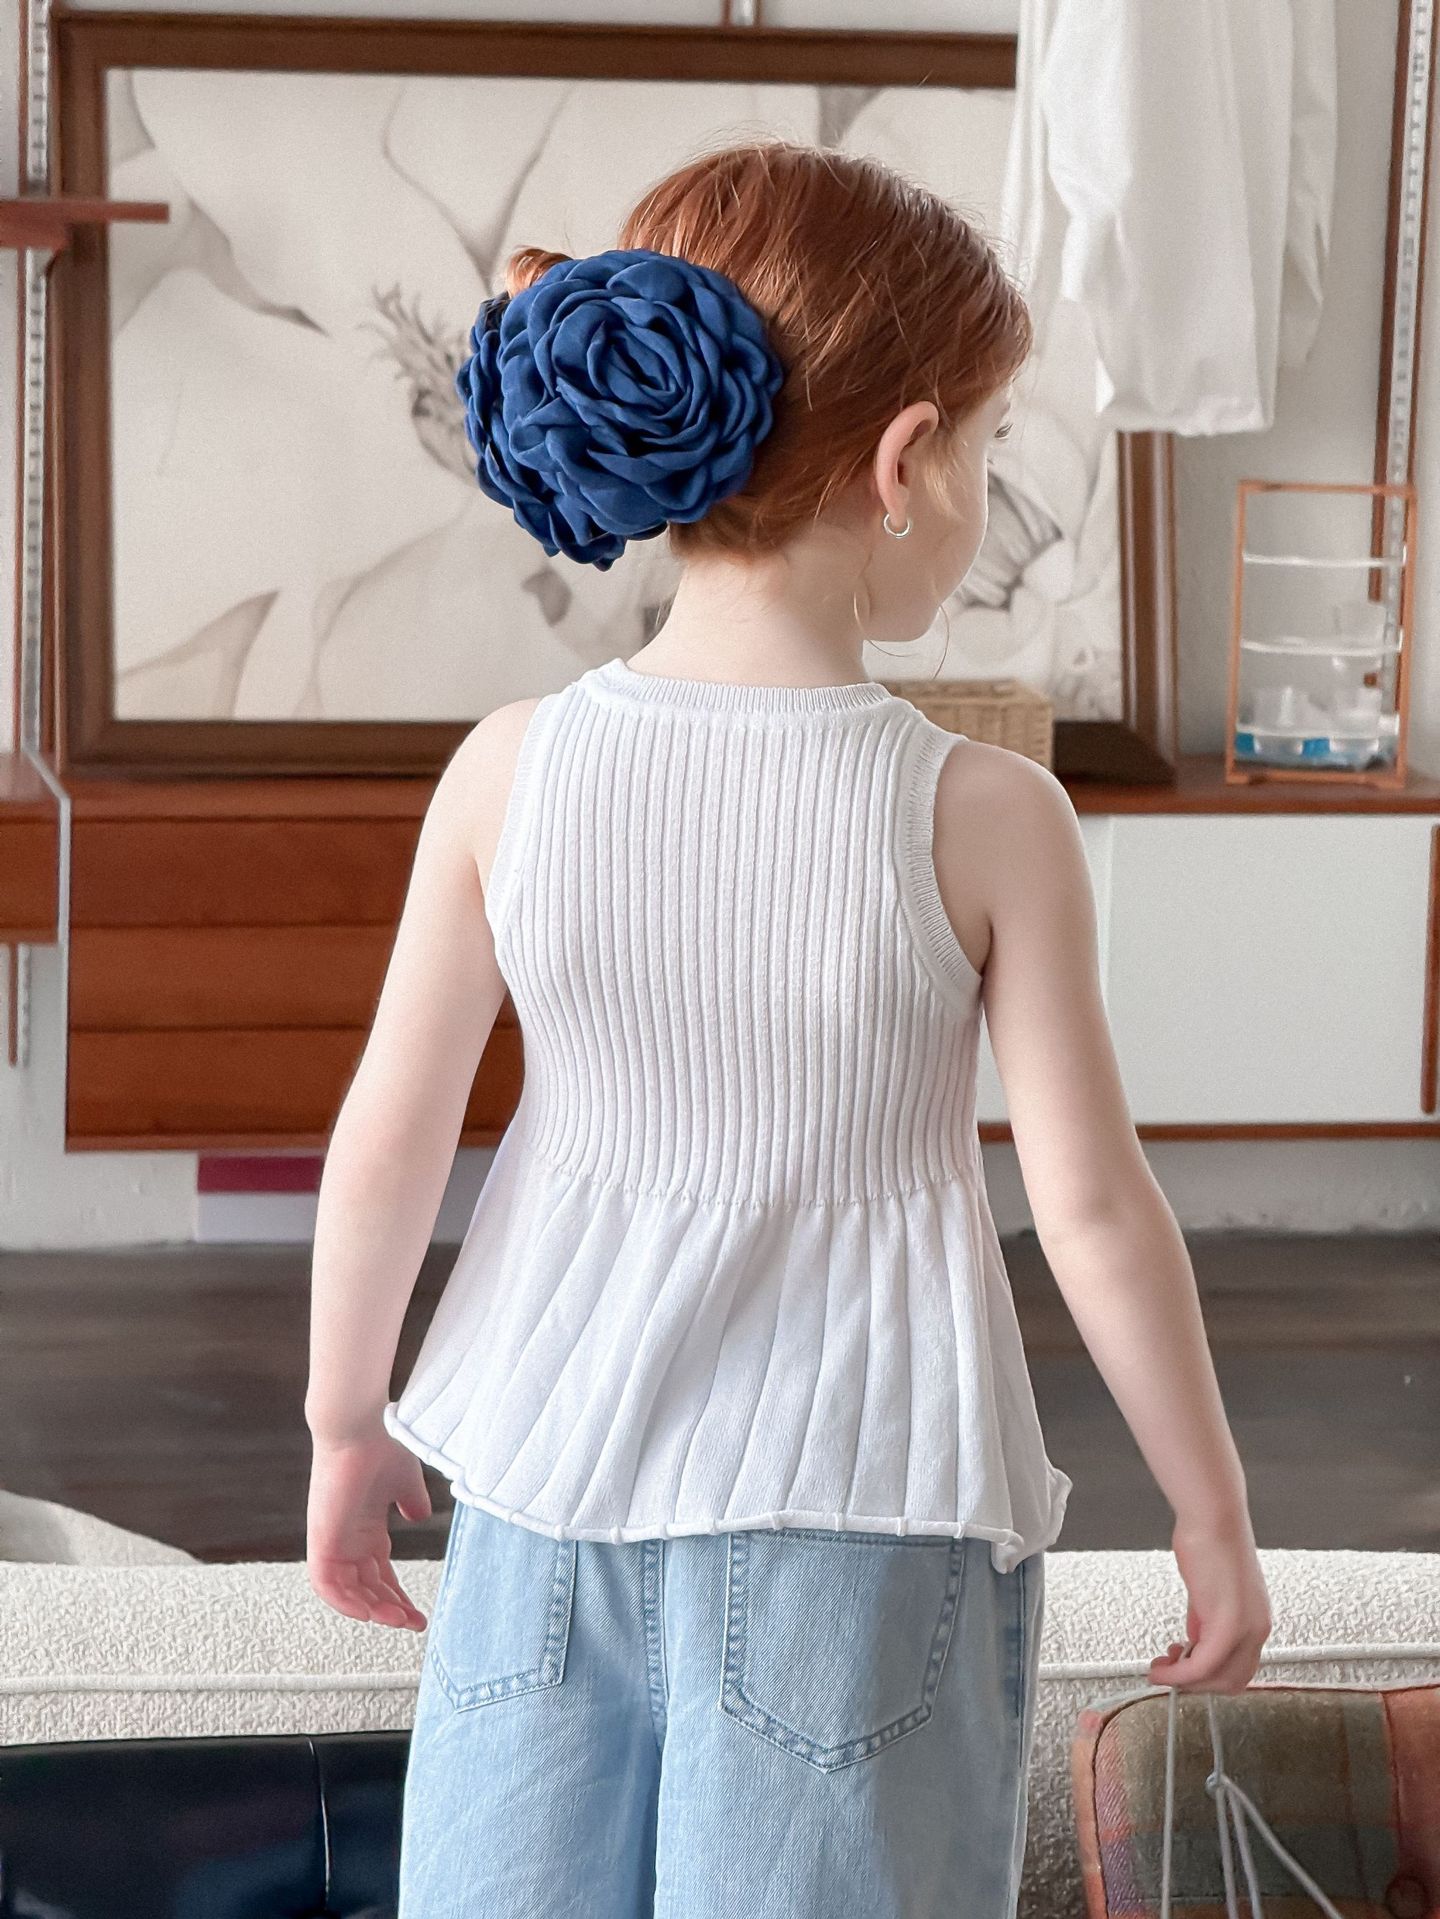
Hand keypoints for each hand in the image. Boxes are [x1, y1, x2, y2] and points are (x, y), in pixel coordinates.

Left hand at [306, 1425, 431, 1630]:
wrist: (360, 1426)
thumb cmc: (381, 1446)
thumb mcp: (404, 1482)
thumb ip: (410, 1502)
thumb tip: (419, 1517)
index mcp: (364, 1528)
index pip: (378, 1574)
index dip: (397, 1596)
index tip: (419, 1613)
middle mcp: (346, 1539)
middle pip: (365, 1589)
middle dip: (390, 1609)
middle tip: (414, 1623)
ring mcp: (332, 1541)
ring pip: (347, 1592)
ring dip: (372, 1610)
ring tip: (398, 1620)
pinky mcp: (321, 1540)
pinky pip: (327, 1584)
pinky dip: (346, 1602)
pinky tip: (370, 1613)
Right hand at [1148, 1511, 1272, 1693]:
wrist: (1212, 1518)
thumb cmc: (1211, 1540)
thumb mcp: (1209, 1590)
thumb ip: (1204, 1618)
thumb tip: (1195, 1639)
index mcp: (1256, 1619)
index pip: (1239, 1668)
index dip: (1209, 1676)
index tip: (1184, 1669)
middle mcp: (1257, 1628)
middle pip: (1231, 1682)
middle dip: (1196, 1685)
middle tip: (1170, 1675)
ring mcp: (1246, 1628)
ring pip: (1218, 1679)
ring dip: (1185, 1682)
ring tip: (1160, 1672)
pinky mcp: (1227, 1624)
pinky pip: (1203, 1665)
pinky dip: (1180, 1674)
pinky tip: (1163, 1668)